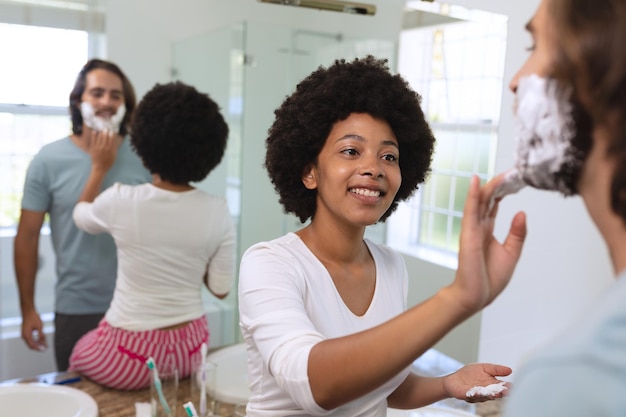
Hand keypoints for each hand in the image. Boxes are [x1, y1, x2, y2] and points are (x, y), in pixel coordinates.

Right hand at [21, 310, 46, 351]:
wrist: (28, 312)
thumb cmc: (34, 318)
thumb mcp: (39, 326)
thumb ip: (41, 334)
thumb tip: (43, 342)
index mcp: (26, 335)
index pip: (32, 345)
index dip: (39, 348)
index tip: (45, 349)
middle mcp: (24, 336)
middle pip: (31, 345)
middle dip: (38, 347)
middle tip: (46, 348)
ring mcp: (24, 334)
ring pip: (31, 342)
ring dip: (37, 344)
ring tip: (45, 344)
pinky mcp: (25, 332)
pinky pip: (30, 339)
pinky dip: (35, 340)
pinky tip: (41, 340)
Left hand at [87, 129, 120, 172]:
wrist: (100, 167)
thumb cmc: (109, 162)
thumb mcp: (114, 155)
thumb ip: (114, 148)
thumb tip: (115, 141)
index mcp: (110, 149)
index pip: (111, 139)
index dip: (112, 134)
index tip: (112, 131)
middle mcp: (104, 147)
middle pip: (105, 137)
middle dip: (106, 132)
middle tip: (107, 128)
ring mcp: (98, 147)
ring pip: (99, 138)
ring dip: (101, 132)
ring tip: (102, 129)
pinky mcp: (93, 148)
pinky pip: (93, 140)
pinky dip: (94, 135)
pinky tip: (94, 131)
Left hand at [444, 363, 511, 402]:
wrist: (454, 379)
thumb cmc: (469, 374)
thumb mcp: (484, 368)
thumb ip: (496, 369)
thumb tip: (510, 370)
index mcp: (492, 384)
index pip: (502, 387)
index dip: (507, 387)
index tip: (512, 386)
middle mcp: (487, 391)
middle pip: (496, 393)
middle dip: (501, 393)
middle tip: (506, 392)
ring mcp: (478, 395)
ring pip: (486, 396)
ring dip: (491, 395)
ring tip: (495, 393)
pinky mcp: (468, 395)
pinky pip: (473, 395)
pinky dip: (476, 394)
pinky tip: (478, 392)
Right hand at [450, 174, 526, 312]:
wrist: (475, 297)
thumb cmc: (489, 279)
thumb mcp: (511, 253)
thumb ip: (517, 233)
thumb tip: (522, 213)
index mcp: (487, 230)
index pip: (495, 204)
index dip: (504, 190)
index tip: (515, 179)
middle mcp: (478, 226)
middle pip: (488, 199)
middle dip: (500, 184)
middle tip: (514, 172)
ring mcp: (472, 229)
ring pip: (480, 201)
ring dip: (490, 185)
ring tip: (503, 173)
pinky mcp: (468, 234)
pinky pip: (470, 211)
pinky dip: (473, 195)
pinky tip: (477, 182)